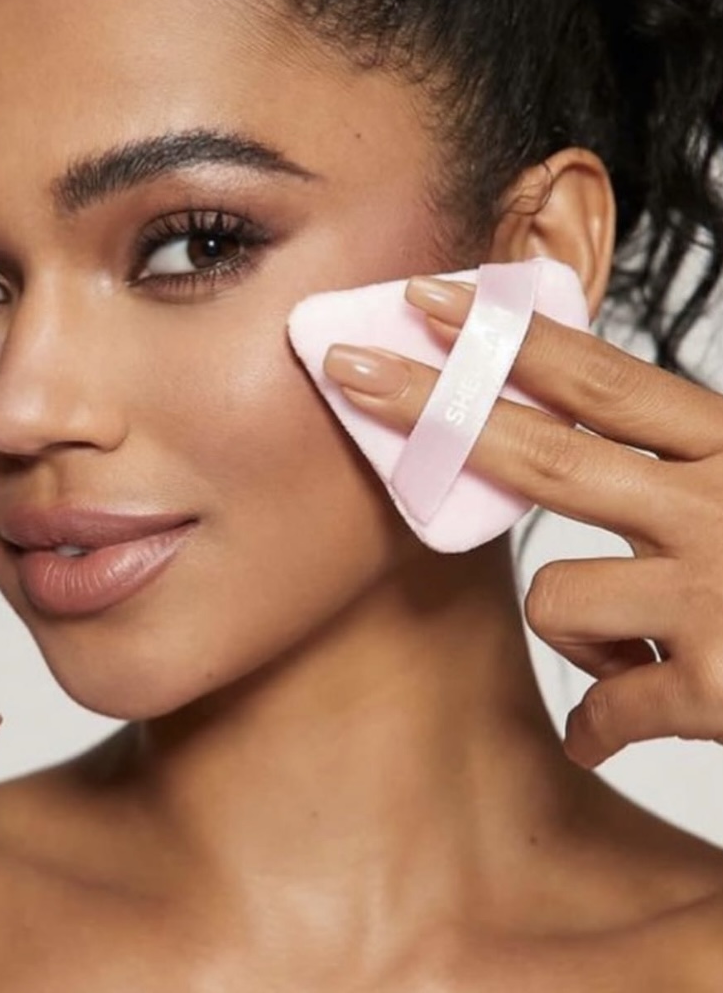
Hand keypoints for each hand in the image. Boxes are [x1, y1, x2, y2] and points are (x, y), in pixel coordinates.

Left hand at [322, 274, 722, 769]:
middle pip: (544, 454)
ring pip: (560, 595)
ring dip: (581, 629)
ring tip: (640, 644)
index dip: (506, 338)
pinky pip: (609, 706)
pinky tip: (611, 730)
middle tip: (344, 370)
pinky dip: (602, 722)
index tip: (423, 295)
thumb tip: (570, 421)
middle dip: (433, 409)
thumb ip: (682, 456)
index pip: (603, 381)